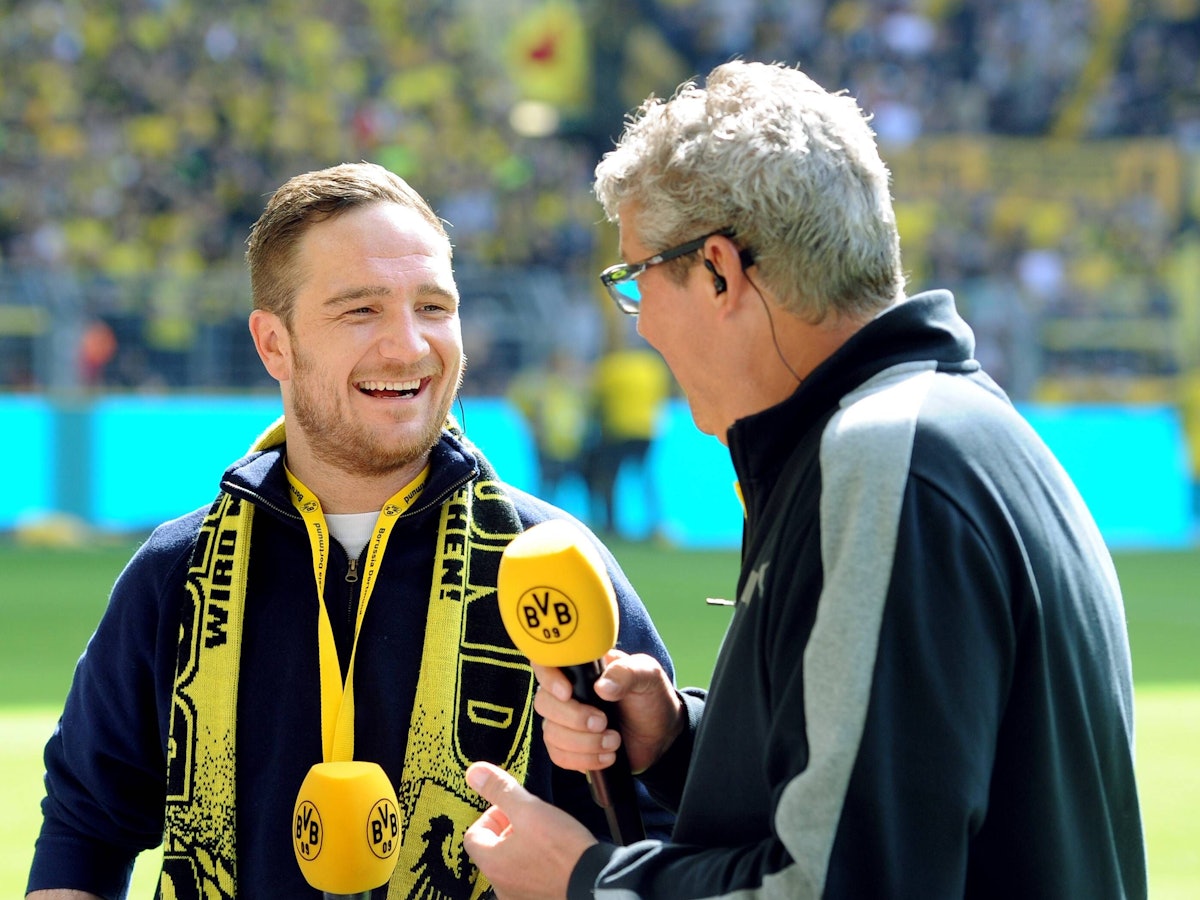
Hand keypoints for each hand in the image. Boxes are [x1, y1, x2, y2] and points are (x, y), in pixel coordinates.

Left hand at [464, 761, 597, 899]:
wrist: (596, 882)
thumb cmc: (563, 850)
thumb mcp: (529, 810)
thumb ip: (500, 790)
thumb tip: (475, 773)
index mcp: (492, 864)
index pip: (474, 835)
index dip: (492, 816)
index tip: (513, 809)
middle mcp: (501, 886)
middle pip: (492, 850)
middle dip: (509, 831)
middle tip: (533, 820)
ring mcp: (519, 897)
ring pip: (511, 865)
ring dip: (523, 848)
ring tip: (547, 837)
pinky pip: (528, 879)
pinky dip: (536, 866)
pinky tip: (555, 857)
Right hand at [533, 650, 683, 773]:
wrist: (661, 735)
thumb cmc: (651, 697)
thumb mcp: (648, 676)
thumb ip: (627, 673)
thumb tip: (601, 687)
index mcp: (582, 667)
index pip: (546, 663)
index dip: (548, 678)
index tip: (567, 692)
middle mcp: (567, 692)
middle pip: (543, 702)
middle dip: (573, 718)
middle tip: (603, 722)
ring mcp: (565, 721)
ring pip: (550, 733)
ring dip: (583, 743)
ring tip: (614, 741)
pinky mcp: (569, 747)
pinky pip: (558, 756)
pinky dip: (583, 760)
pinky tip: (607, 758)